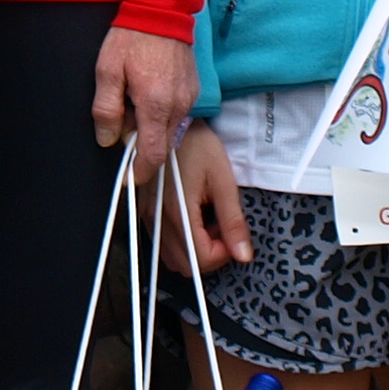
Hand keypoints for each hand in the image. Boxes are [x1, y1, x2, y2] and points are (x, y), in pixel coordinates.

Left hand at [91, 25, 196, 177]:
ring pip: (168, 129)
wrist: (161, 9)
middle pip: (161, 144)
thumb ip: (106, 109)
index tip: (127, 178)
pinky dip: (160, 114)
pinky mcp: (193, 89)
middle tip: (121, 122)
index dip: (140, 170)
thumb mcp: (107, 71)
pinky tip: (147, 93)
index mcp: (156, 104)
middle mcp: (177, 106)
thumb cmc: (131, 38)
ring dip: (150, 127)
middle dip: (141, 144)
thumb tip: (107, 140)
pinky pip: (176, 114)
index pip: (153, 154)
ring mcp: (188, 98)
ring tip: (132, 100)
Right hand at [158, 120, 251, 273]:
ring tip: (207, 220)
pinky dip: (182, 240)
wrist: (170, 124)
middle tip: (221, 227)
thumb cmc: (197, 145)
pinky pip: (163, 243)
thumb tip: (243, 255)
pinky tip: (193, 216)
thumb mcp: (223, 180)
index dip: (223, 253)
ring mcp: (147, 217)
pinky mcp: (145, 212)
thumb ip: (233, 222)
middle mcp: (157, 219)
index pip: (200, 258)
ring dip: (195, 249)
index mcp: (177, 211)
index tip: (232, 233)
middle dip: (210, 253)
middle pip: (185, 265)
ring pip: (172, 258)